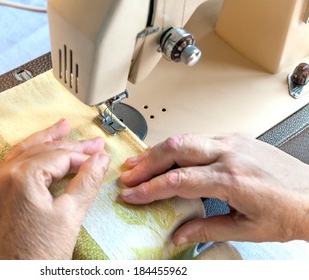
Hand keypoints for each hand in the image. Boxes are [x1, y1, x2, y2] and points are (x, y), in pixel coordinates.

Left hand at [0, 118, 109, 258]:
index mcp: (23, 178)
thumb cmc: (42, 253)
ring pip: (20, 153)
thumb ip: (86, 181)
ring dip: (40, 138)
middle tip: (92, 143)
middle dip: (70, 145)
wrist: (15, 279)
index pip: (60, 157)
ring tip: (59, 126)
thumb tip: (101, 159)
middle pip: (43, 151)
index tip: (100, 158)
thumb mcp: (71, 215)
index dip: (83, 157)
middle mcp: (4, 176)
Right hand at [119, 134, 308, 244]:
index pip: (177, 181)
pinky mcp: (235, 138)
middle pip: (175, 149)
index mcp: (232, 179)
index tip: (131, 194)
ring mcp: (232, 142)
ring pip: (184, 138)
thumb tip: (179, 235)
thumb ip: (207, 229)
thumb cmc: (288, 212)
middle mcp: (230, 154)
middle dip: (146, 163)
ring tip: (138, 163)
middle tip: (127, 175)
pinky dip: (176, 147)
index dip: (149, 188)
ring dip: (158, 151)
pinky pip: (198, 137)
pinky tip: (166, 155)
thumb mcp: (247, 229)